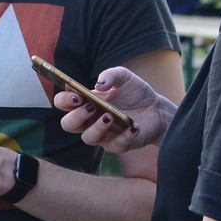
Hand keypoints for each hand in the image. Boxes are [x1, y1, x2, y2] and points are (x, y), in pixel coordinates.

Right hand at [55, 67, 171, 152]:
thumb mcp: (124, 76)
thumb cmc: (135, 93)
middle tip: (90, 107)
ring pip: (88, 138)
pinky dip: (124, 136)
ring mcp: (102, 134)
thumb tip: (99, 85)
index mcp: (85, 102)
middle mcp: (89, 120)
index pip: (62, 103)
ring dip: (97, 128)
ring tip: (110, 116)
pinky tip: (133, 125)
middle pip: (68, 124)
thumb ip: (110, 75)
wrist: (157, 109)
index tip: (77, 96)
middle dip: (76, 116)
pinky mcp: (118, 145)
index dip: (64, 100)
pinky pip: (115, 145)